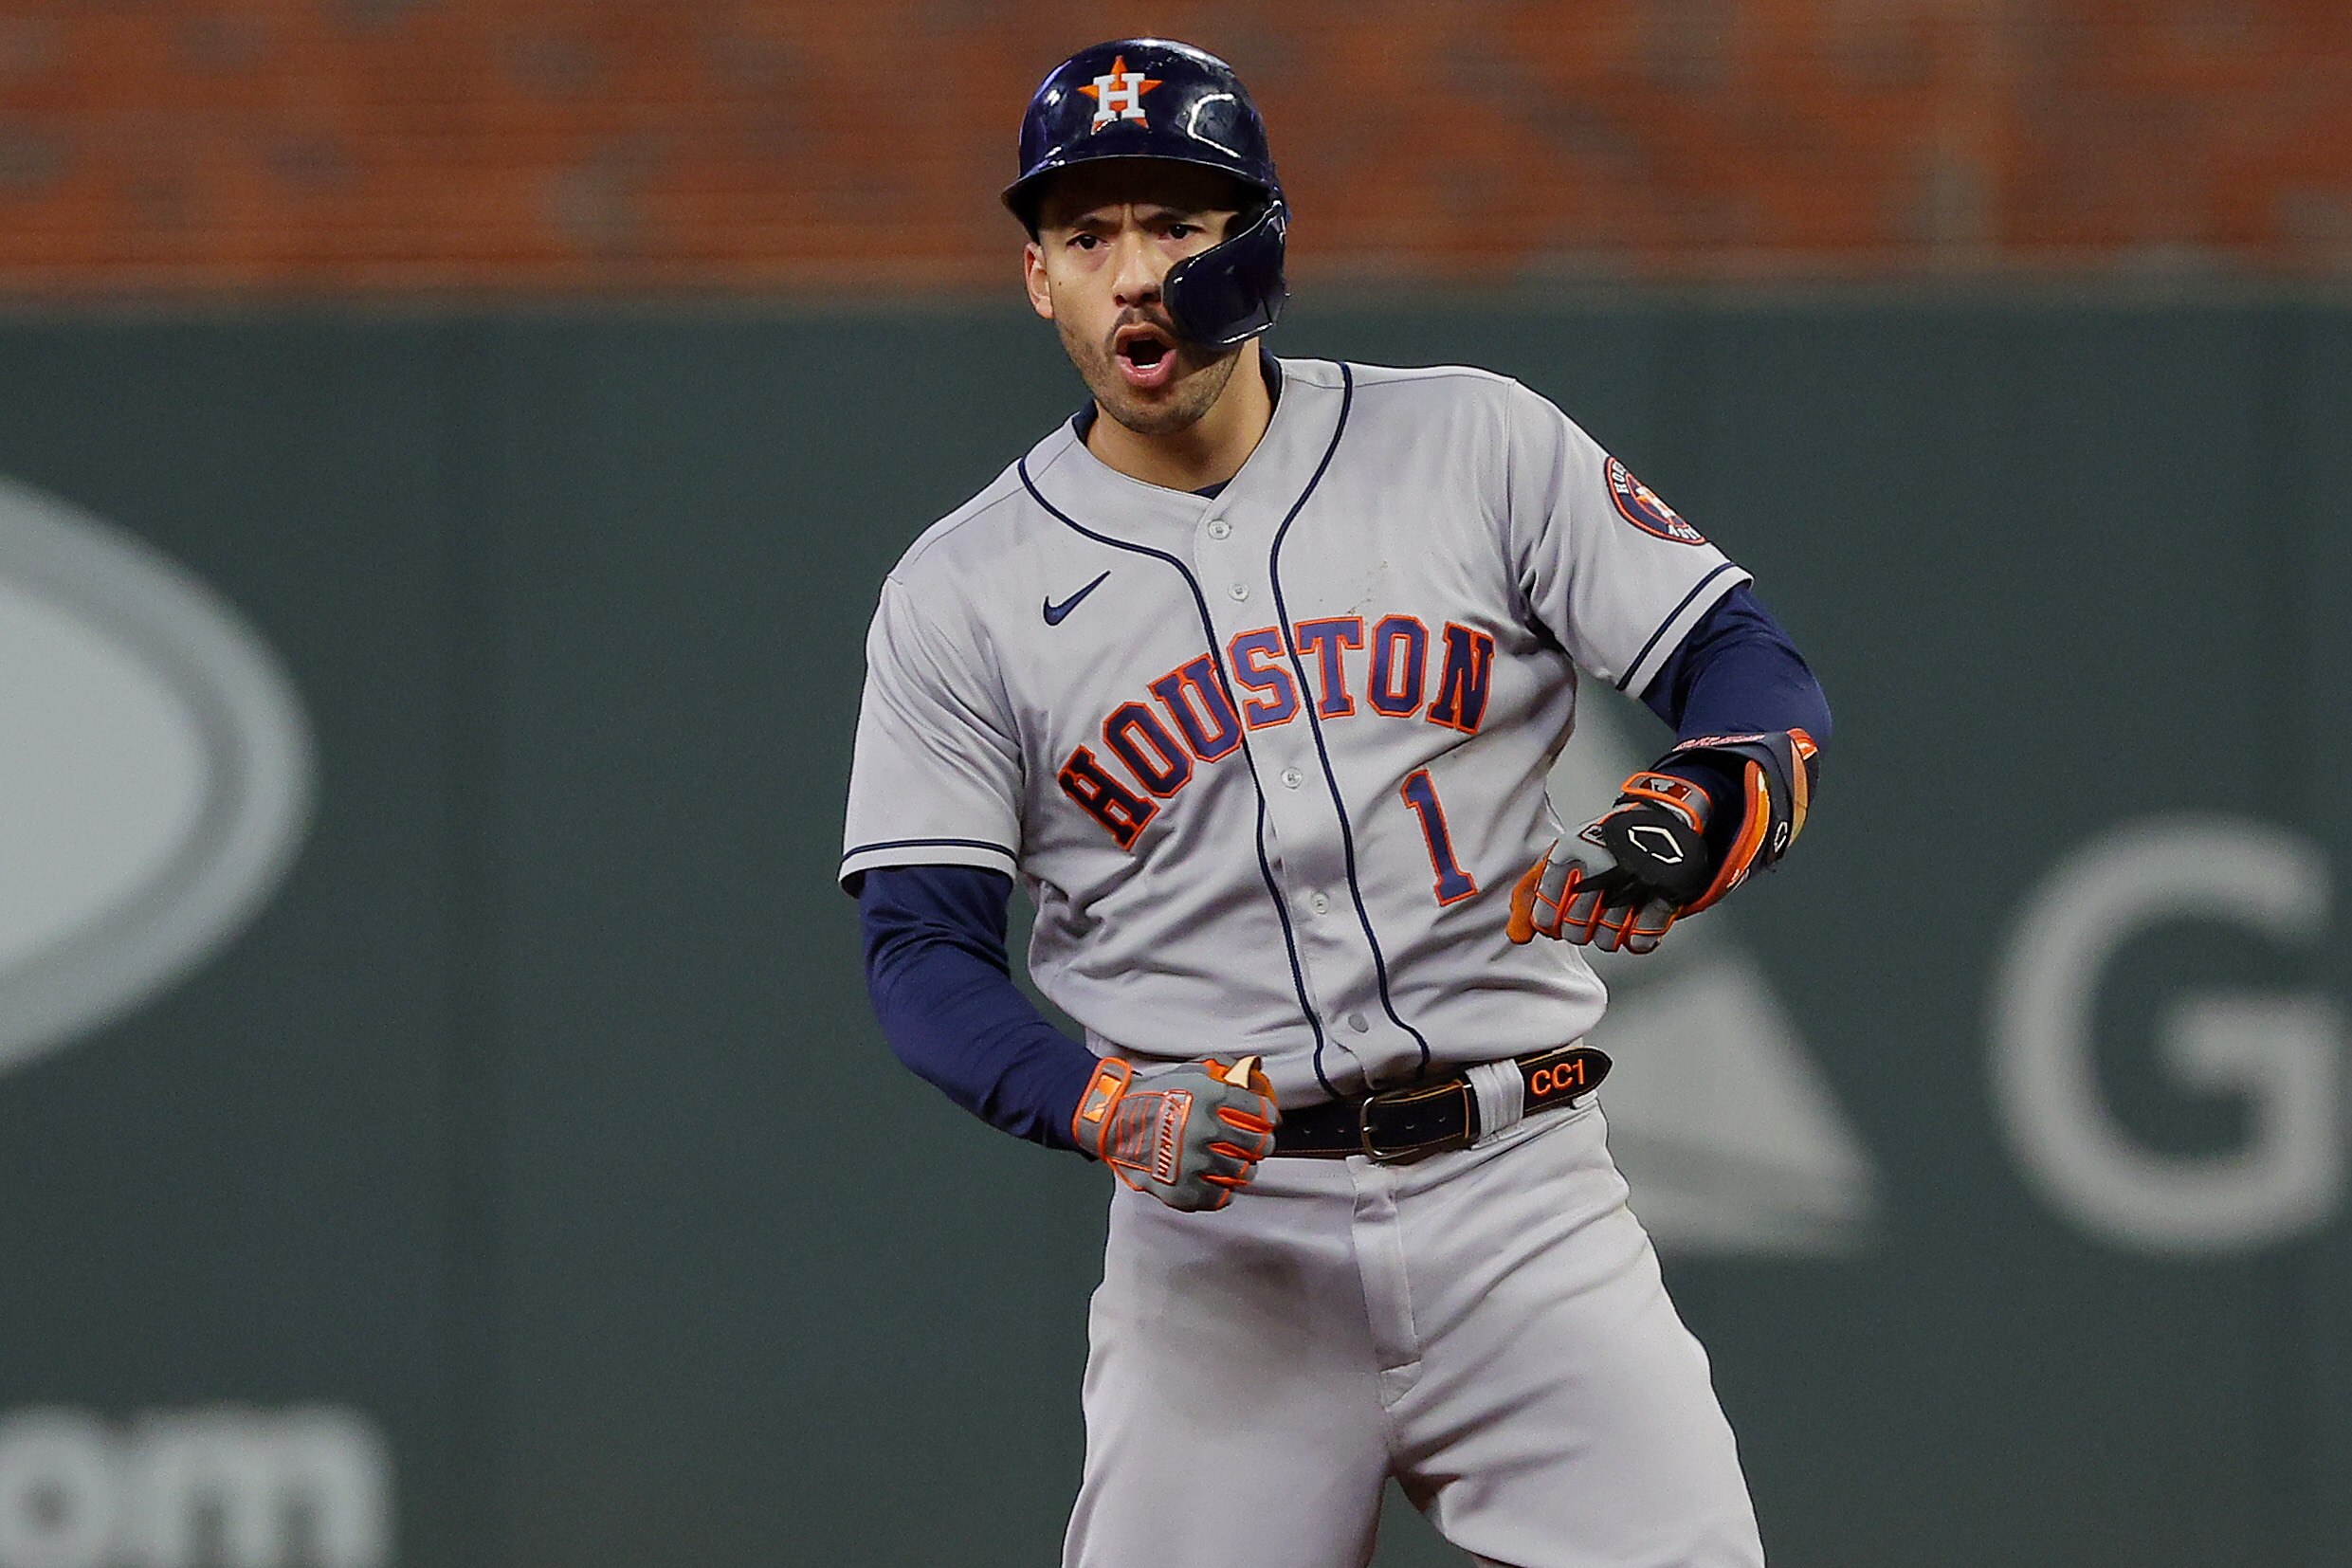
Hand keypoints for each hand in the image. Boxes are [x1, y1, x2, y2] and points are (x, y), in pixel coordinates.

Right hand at [1071, 1055, 1279, 1211]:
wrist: (1115, 1122)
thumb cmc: (1155, 1096)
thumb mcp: (1189, 1072)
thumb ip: (1221, 1068)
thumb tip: (1251, 1071)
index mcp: (1209, 1098)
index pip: (1260, 1113)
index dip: (1268, 1118)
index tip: (1267, 1122)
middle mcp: (1203, 1129)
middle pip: (1257, 1145)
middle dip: (1262, 1145)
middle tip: (1258, 1146)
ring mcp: (1193, 1161)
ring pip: (1242, 1173)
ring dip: (1245, 1170)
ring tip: (1240, 1165)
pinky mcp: (1182, 1188)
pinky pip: (1219, 1197)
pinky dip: (1224, 1192)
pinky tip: (1221, 1183)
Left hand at [1508, 772, 1713, 953]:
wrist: (1663, 820)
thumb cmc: (1607, 842)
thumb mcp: (1565, 852)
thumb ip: (1533, 890)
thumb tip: (1518, 935)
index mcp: (1570, 852)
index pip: (1545, 913)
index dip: (1550, 923)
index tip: (1556, 919)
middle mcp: (1600, 866)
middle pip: (1575, 931)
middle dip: (1578, 930)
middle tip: (1586, 917)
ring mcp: (1633, 882)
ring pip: (1606, 940)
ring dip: (1607, 936)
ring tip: (1611, 916)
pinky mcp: (1663, 895)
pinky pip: (1639, 940)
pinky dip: (1636, 939)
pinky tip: (1634, 923)